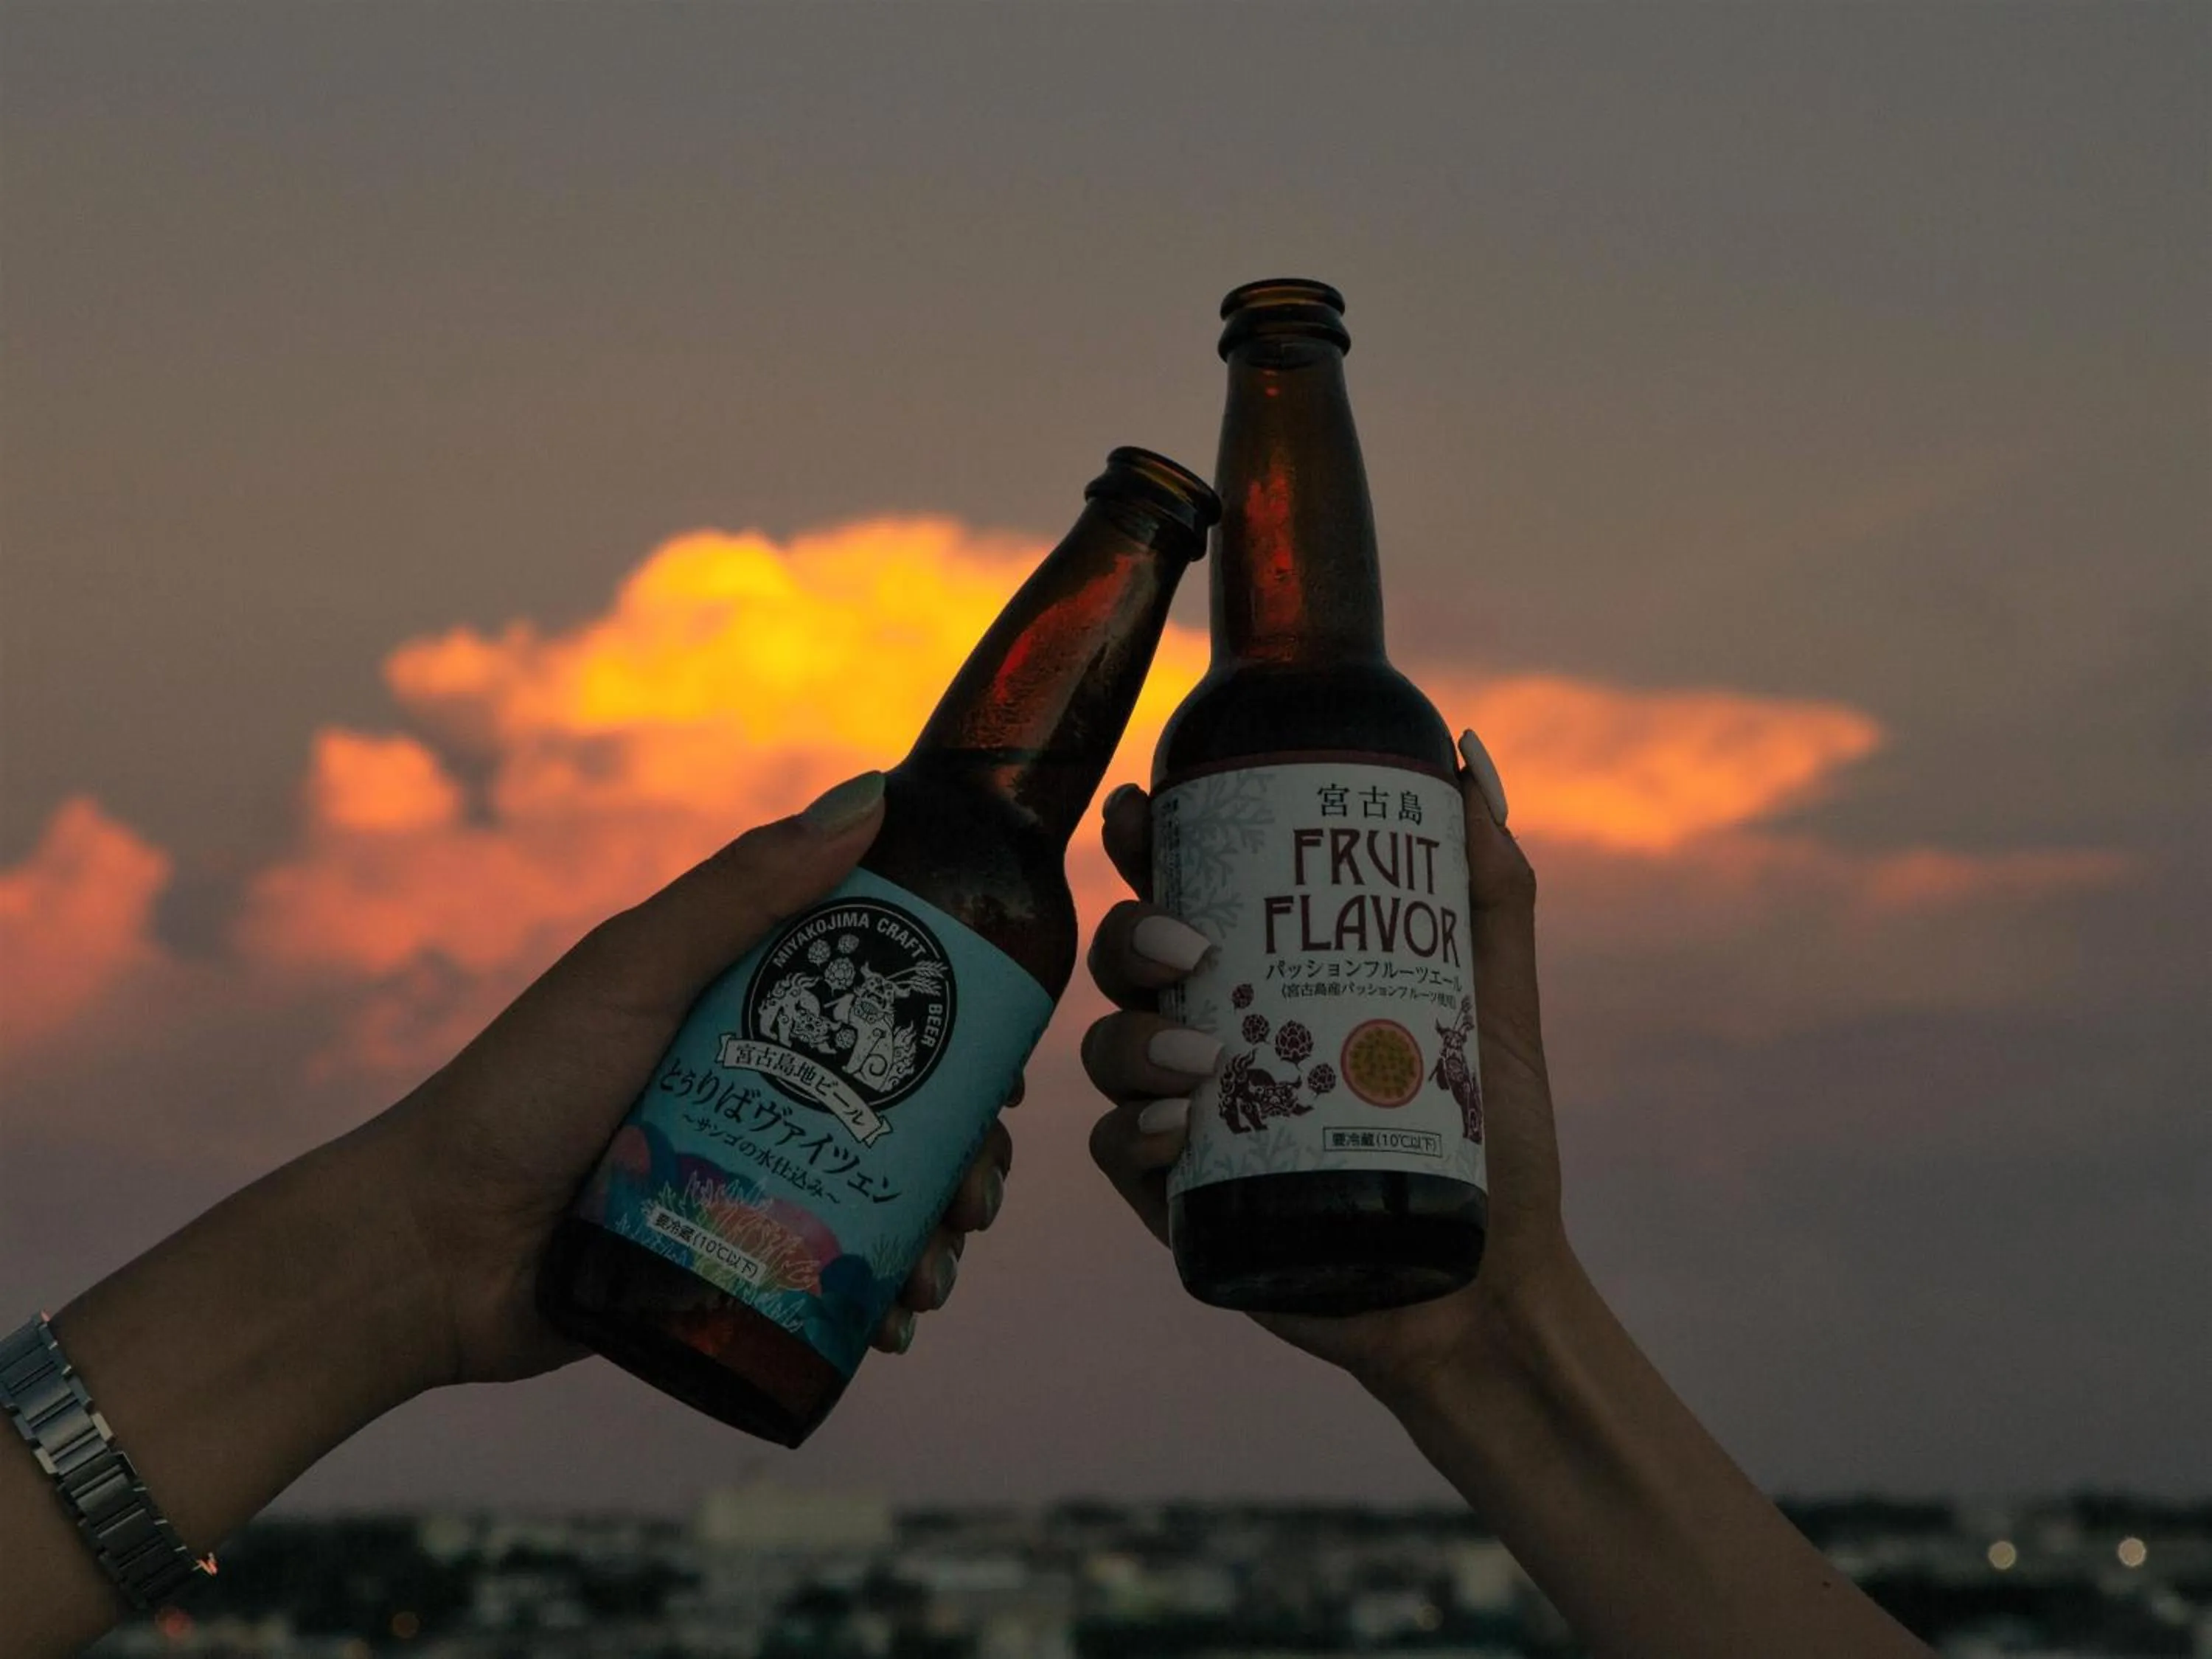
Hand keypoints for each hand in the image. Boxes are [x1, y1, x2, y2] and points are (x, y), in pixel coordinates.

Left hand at [369, 771, 1014, 1386]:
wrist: (427, 1251)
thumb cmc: (516, 1092)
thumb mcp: (633, 973)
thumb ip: (741, 890)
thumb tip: (869, 798)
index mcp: (744, 1004)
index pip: (881, 998)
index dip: (958, 1025)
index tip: (1003, 1061)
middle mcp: (758, 1086)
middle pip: (903, 1106)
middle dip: (963, 1149)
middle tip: (979, 1189)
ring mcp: (748, 1178)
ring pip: (880, 1197)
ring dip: (935, 1230)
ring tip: (938, 1271)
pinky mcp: (731, 1264)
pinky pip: (829, 1275)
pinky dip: (878, 1295)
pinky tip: (899, 1322)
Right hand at [1081, 734, 1570, 1403]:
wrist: (1492, 1286)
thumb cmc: (1494, 1138)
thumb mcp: (1495, 1000)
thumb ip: (1487, 883)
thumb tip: (1465, 750)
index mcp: (1266, 976)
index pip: (1184, 889)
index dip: (1145, 842)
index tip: (1146, 807)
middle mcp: (1211, 1035)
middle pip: (1125, 957)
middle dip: (1130, 931)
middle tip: (1186, 943)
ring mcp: (1188, 1118)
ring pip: (1107, 1047)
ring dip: (1132, 1037)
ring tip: (1206, 1057)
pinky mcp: (1179, 1202)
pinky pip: (1116, 1151)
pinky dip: (1134, 1129)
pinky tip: (1180, 1127)